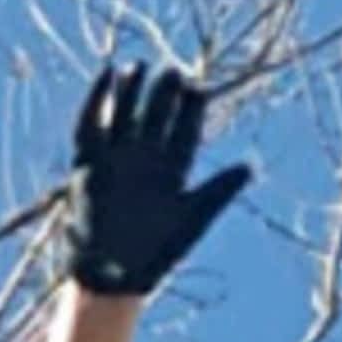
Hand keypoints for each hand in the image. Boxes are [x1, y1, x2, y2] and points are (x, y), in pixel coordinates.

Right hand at [63, 63, 251, 294]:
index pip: (184, 132)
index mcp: (173, 173)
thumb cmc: (158, 252)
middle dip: (163, 96)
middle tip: (174, 71)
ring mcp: (117, 161)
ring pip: (124, 118)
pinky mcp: (89, 165)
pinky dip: (97, 104)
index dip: (191, 111)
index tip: (199, 88)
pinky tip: (104, 79)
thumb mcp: (193, 218)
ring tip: (139, 66)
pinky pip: (92, 127)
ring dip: (130, 94)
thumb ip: (218, 190)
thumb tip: (251, 166)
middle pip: (156, 119)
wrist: (114, 275)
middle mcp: (145, 162)